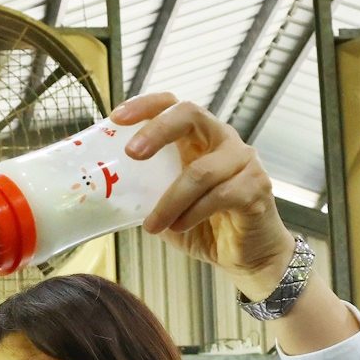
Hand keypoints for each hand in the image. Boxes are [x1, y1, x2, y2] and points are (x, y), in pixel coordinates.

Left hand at [110, 93, 294, 297]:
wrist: (247, 255)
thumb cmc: (205, 225)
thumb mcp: (165, 206)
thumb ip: (144, 193)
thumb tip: (103, 192)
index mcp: (198, 138)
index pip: (173, 104)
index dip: (145, 105)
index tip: (116, 118)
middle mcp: (223, 140)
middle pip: (191, 114)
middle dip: (157, 130)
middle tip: (131, 154)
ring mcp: (243, 161)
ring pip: (200, 171)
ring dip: (169, 201)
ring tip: (153, 226)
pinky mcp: (256, 187)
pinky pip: (220, 195)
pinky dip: (193, 213)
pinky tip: (179, 226)